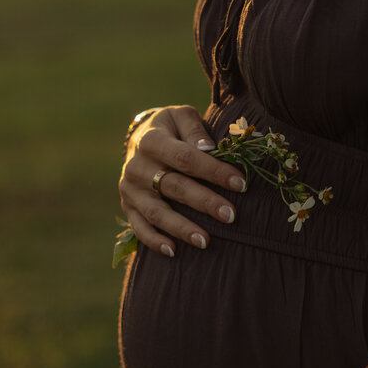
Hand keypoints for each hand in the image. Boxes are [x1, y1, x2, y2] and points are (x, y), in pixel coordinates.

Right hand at [119, 104, 246, 257]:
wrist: (138, 138)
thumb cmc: (171, 128)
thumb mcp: (181, 116)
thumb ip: (195, 129)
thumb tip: (208, 148)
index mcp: (152, 140)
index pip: (186, 158)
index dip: (214, 171)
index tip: (240, 183)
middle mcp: (136, 166)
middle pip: (174, 187)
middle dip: (205, 203)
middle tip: (231, 216)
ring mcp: (130, 189)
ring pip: (157, 212)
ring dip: (181, 228)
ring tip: (205, 242)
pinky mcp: (127, 206)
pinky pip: (139, 227)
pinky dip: (154, 241)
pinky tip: (173, 251)